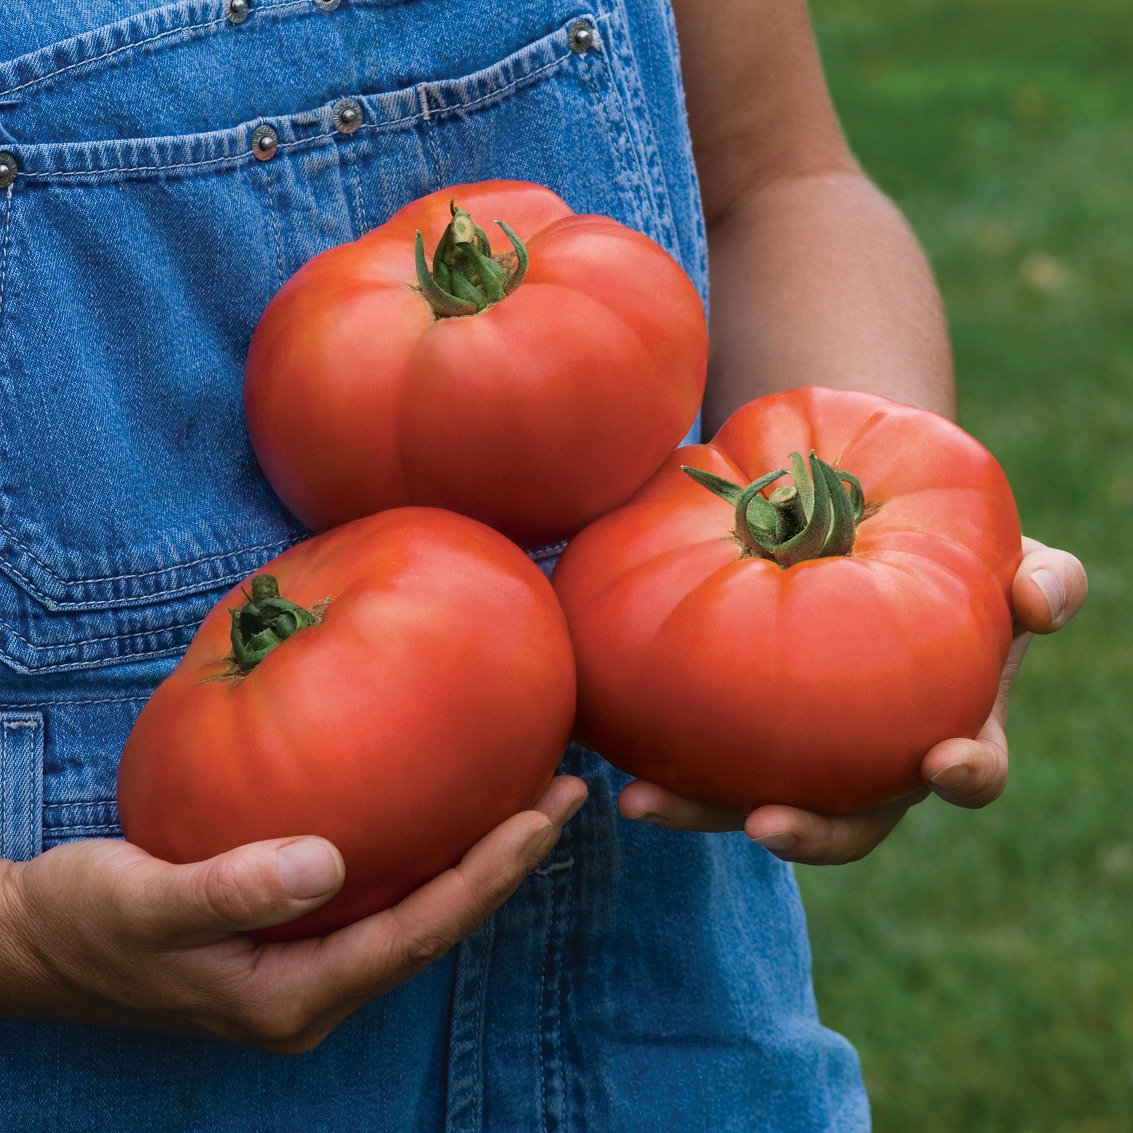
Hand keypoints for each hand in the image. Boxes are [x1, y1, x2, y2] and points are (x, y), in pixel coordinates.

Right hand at [0, 775, 586, 1052]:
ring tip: (533, 800)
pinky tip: (450, 811)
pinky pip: (386, 897)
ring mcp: (310, 967)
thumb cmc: (86, 923)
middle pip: (437, 927)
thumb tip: (325, 863)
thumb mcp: (145, 904)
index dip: (486, 878)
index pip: (418, 936)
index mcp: (293, 997)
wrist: (40, 943)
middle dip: (507, 866)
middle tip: (566, 795)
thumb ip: (229, 889)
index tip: (542, 819)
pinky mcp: (297, 935)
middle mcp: (316, 991)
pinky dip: (429, 855)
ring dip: (479, 859)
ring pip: (419, 914)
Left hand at [619, 537, 1086, 864]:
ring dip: (699, 808)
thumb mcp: (1011, 558)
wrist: (874, 532)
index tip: (940, 763)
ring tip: (640, 799)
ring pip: (752, 798)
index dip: (962, 776)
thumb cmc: (956, 556)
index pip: (970, 769)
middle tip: (764, 824)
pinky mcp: (742, 724)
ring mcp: (804, 749)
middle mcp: (875, 757)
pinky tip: (605, 735)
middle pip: (847, 821)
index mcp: (952, 726)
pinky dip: (656, 748)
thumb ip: (1046, 580)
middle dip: (807, 834)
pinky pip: (699, 747)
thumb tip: (1038, 603)